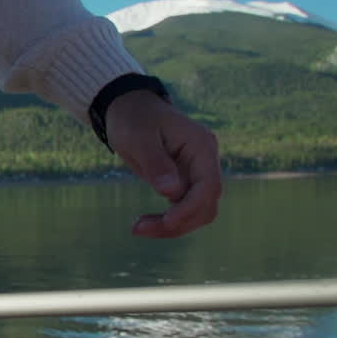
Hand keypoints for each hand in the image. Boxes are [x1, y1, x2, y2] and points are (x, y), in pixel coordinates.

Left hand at [105, 90, 222, 237]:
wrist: (129, 109)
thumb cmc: (133, 119)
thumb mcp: (138, 137)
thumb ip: (156, 163)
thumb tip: (172, 192)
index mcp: (201, 146)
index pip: (208, 186)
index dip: (189, 209)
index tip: (166, 223)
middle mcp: (205, 160)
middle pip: (206, 204)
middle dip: (178, 223)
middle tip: (138, 228)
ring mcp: (197, 172)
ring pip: (197, 211)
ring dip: (173, 226)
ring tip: (138, 228)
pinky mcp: (185, 181)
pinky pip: (184, 208)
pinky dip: (168, 220)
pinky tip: (145, 223)